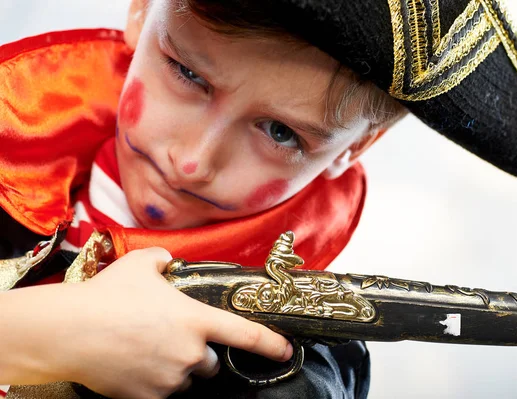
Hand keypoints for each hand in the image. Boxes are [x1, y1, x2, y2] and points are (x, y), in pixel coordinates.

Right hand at [58, 247, 291, 398]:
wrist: (69, 330)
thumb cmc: (107, 294)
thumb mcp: (140, 265)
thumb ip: (162, 261)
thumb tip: (168, 261)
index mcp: (196, 320)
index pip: (246, 335)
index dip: (272, 344)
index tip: (286, 349)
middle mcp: (190, 353)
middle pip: (211, 363)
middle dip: (199, 354)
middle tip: (173, 339)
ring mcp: (170, 379)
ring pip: (186, 378)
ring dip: (176, 368)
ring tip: (147, 349)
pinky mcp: (149, 397)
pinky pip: (162, 392)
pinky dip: (155, 381)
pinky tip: (134, 364)